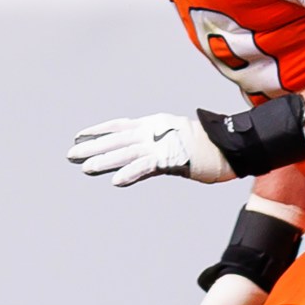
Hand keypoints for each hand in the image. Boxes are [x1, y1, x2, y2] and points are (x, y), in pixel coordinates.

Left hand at [69, 113, 235, 185]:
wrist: (234, 145)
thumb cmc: (212, 145)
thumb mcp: (180, 140)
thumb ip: (160, 146)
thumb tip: (146, 155)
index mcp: (155, 124)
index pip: (120, 126)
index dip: (99, 131)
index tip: (80, 137)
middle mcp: (154, 131)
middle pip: (117, 140)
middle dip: (93, 147)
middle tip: (71, 155)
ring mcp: (162, 144)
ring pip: (127, 152)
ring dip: (105, 161)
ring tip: (86, 168)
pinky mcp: (172, 159)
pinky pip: (147, 167)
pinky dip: (131, 173)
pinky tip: (116, 181)